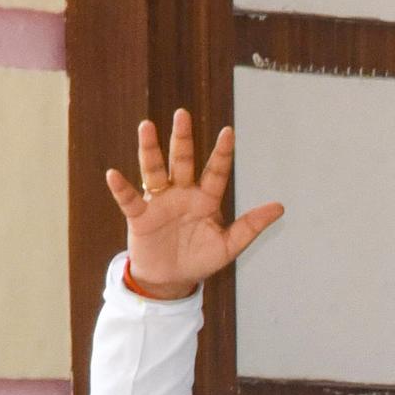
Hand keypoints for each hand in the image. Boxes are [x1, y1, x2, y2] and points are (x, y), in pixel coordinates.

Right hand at [106, 110, 283, 300]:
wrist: (172, 280)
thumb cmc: (200, 259)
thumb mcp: (229, 245)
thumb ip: (251, 225)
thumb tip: (280, 207)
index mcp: (206, 199)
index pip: (216, 171)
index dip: (222, 153)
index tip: (229, 131)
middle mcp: (182, 194)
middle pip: (183, 161)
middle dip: (183, 139)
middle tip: (183, 114)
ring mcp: (159, 202)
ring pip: (154, 170)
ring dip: (150, 150)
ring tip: (146, 126)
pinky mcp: (140, 216)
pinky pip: (129, 199)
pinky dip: (121, 188)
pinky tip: (114, 175)